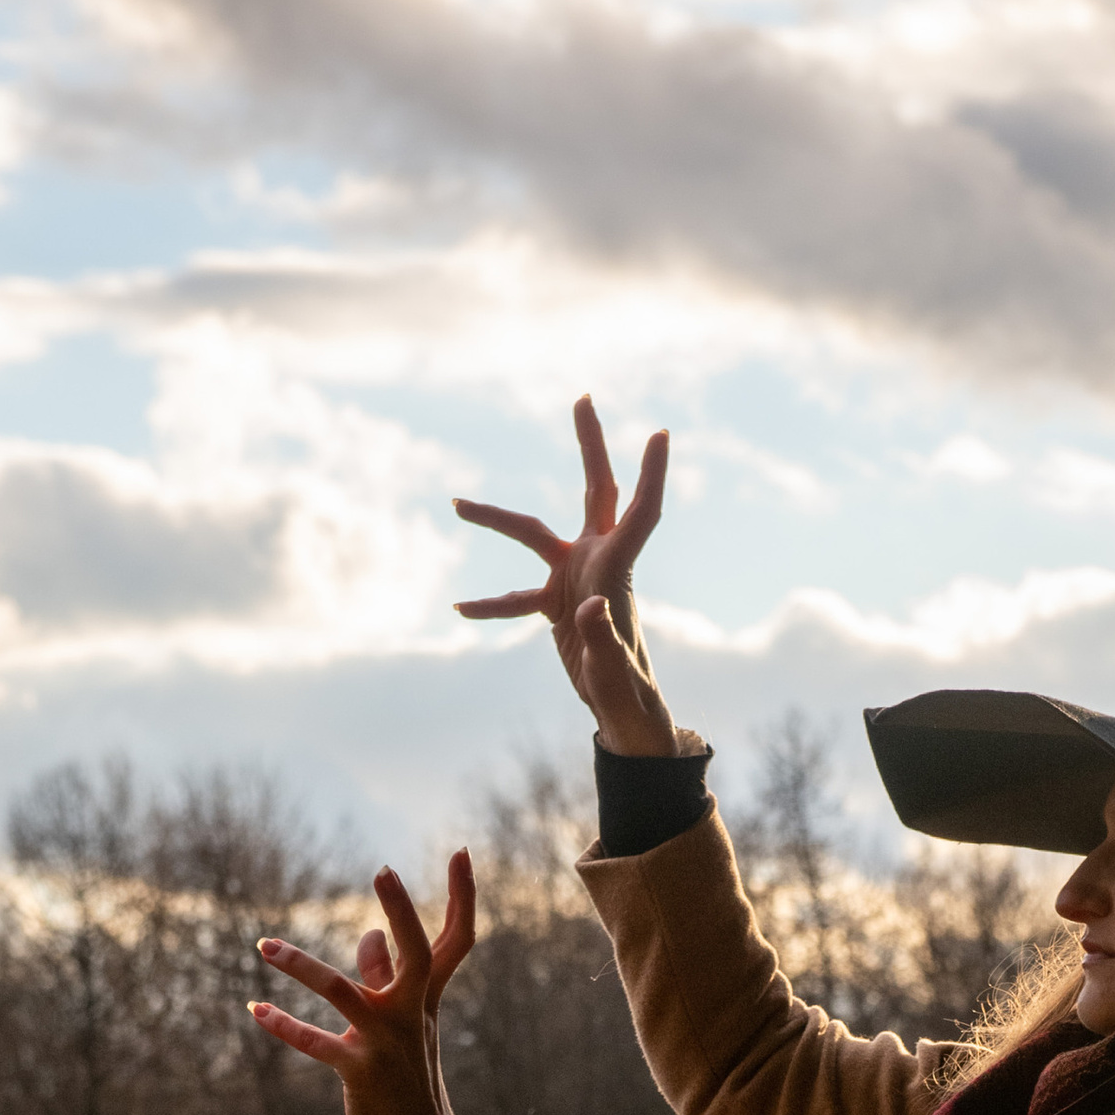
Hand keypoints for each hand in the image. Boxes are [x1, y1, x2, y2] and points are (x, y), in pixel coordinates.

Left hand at [249, 856, 479, 1114]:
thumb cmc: (409, 1080)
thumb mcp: (401, 1026)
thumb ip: (382, 977)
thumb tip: (369, 934)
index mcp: (424, 998)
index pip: (455, 940)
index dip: (462, 896)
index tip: (461, 851)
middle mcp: (411, 1013)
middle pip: (417, 953)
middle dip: (402, 911)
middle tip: (383, 870)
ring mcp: (386, 1043)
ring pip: (342, 991)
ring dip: (300, 966)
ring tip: (262, 946)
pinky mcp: (360, 1072)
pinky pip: (316, 1044)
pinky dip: (284, 1027)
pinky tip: (256, 1010)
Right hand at [455, 394, 675, 753]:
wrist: (623, 715)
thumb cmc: (627, 696)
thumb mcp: (613, 674)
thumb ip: (603, 640)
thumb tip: (590, 606)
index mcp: (617, 571)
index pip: (641, 514)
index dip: (651, 475)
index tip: (660, 433)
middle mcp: (598, 562)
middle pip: (594, 491)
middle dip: (589, 446)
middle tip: (583, 399)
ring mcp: (575, 578)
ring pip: (533, 535)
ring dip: (496, 521)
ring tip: (455, 504)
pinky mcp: (557, 604)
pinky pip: (518, 597)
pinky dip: (492, 603)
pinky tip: (460, 607)